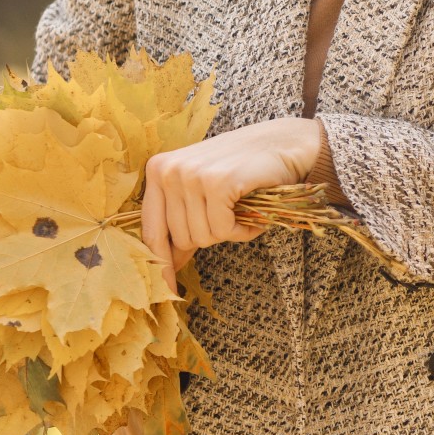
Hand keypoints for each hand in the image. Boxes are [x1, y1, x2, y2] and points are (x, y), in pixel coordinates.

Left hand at [140, 116, 324, 290]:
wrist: (282, 143)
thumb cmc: (242, 169)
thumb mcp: (200, 190)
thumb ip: (180, 220)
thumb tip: (166, 264)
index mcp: (157, 171)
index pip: (151, 230)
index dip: (160, 265)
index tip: (165, 291)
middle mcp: (167, 170)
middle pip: (181, 239)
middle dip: (210, 236)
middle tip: (229, 216)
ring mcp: (191, 175)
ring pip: (203, 237)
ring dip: (229, 232)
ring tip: (242, 210)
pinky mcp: (216, 182)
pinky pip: (224, 229)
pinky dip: (243, 230)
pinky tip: (252, 213)